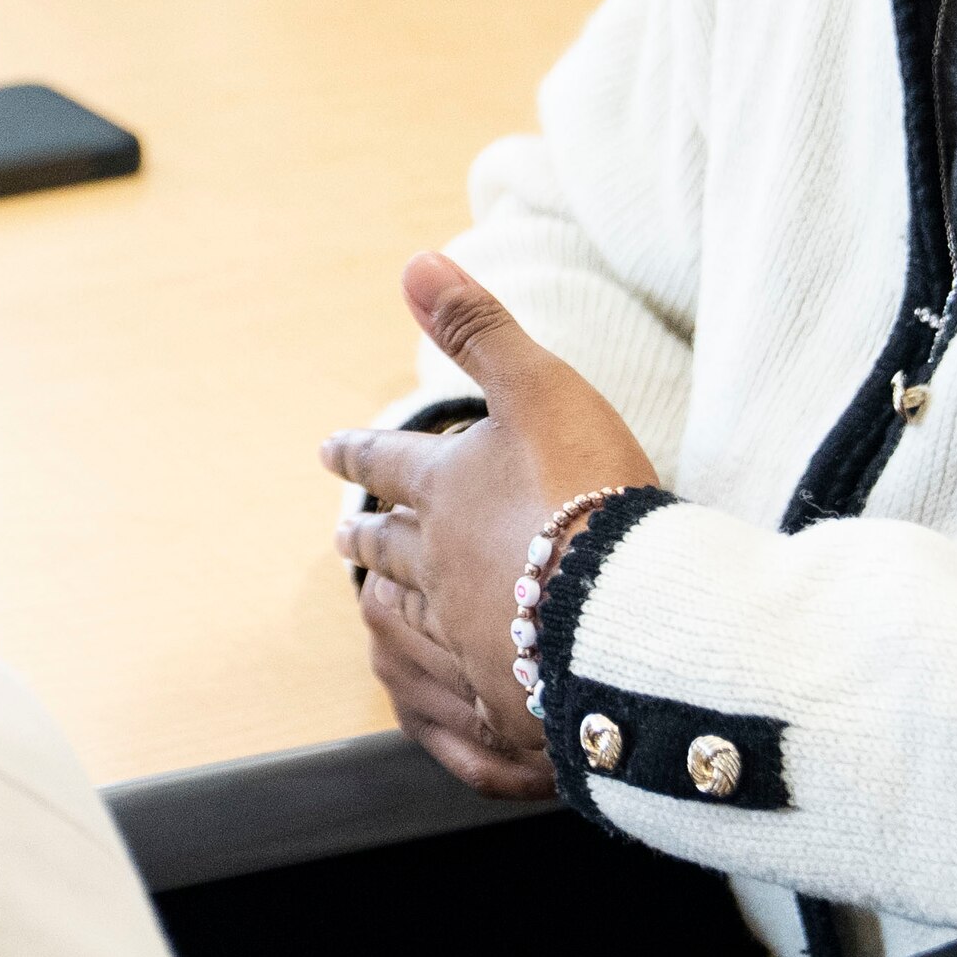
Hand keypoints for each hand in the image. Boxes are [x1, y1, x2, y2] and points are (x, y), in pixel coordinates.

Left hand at [321, 251, 662, 793]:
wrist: (627, 608)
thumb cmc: (586, 485)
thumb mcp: (537, 386)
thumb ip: (478, 328)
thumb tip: (414, 262)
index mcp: (446, 490)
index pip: (387, 464)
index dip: (357, 454)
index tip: (328, 451)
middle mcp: (441, 566)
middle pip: (390, 549)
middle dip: (367, 539)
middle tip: (344, 539)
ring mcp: (466, 635)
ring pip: (410, 617)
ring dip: (389, 603)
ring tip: (374, 599)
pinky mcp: (501, 694)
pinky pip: (453, 688)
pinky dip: (434, 678)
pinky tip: (433, 684)